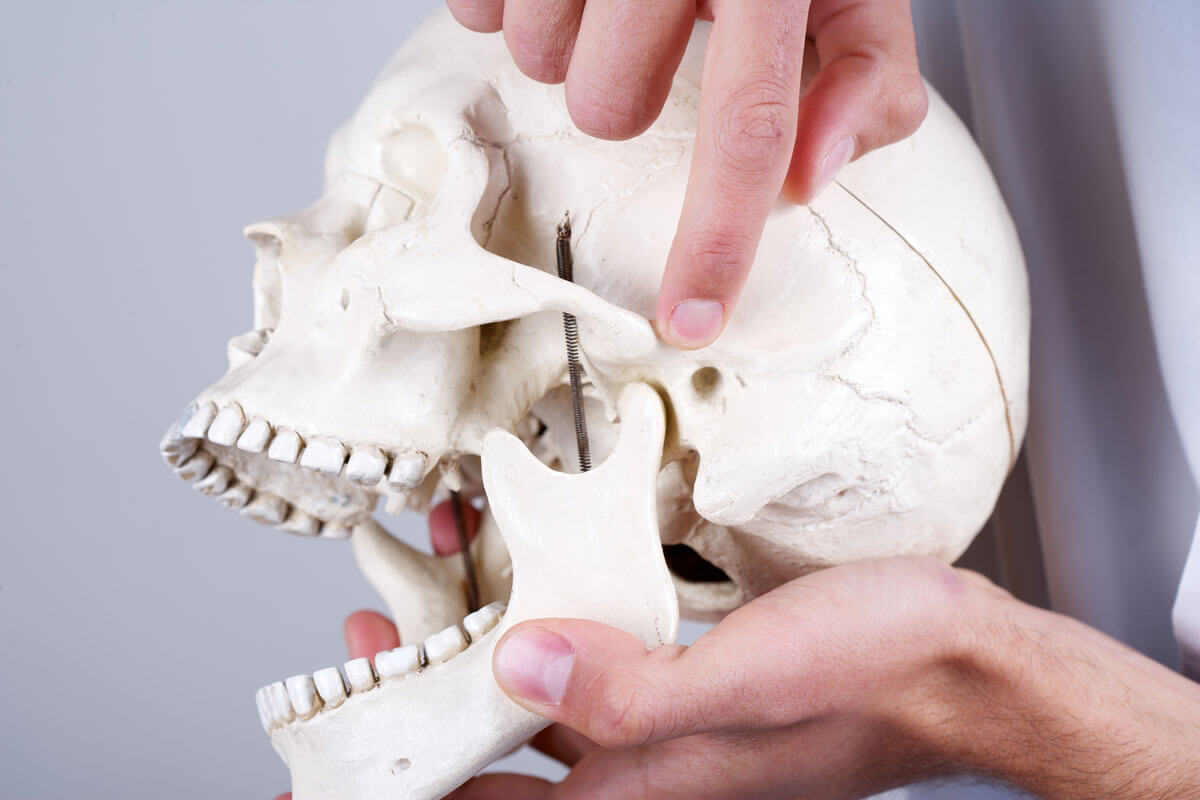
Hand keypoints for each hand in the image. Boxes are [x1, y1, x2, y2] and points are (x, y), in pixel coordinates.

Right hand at [446, 0, 927, 347]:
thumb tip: (814, 176)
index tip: (689, 321)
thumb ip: (861, 74)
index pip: (749, 125)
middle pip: (605, 107)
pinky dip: (514, 1)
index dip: (716, 239)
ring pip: (533, 60)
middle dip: (626, 84)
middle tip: (652, 23)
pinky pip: (475, 11)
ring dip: (570, 38)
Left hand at [450, 556, 1199, 798]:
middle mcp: (642, 761)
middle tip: (376, 638)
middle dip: (427, 700)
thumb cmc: (875, 675)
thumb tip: (517, 668)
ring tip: (432, 588)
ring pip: (540, 698)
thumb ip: (632, 689)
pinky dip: (546, 620)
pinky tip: (535, 576)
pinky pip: (589, 656)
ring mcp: (663, 719)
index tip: (337, 744)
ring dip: (479, 648)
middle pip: (501, 751)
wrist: (956, 659)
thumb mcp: (750, 680)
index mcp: (642, 781)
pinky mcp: (685, 676)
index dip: (410, 777)